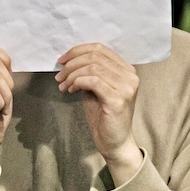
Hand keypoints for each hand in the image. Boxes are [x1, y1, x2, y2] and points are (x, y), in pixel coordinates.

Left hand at [56, 43, 141, 185]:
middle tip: (59, 76)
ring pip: (92, 67)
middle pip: (94, 56)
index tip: (61, 60)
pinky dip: (77, 82)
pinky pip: (93, 81)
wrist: (114, 141)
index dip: (77, 51)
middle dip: (71, 64)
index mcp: (126, 70)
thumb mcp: (95, 87)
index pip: (100, 48)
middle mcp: (130, 76)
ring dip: (72, 75)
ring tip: (64, 86)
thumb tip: (69, 59)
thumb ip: (89, 72)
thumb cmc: (103, 114)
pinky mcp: (118, 99)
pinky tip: (71, 91)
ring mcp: (126, 88)